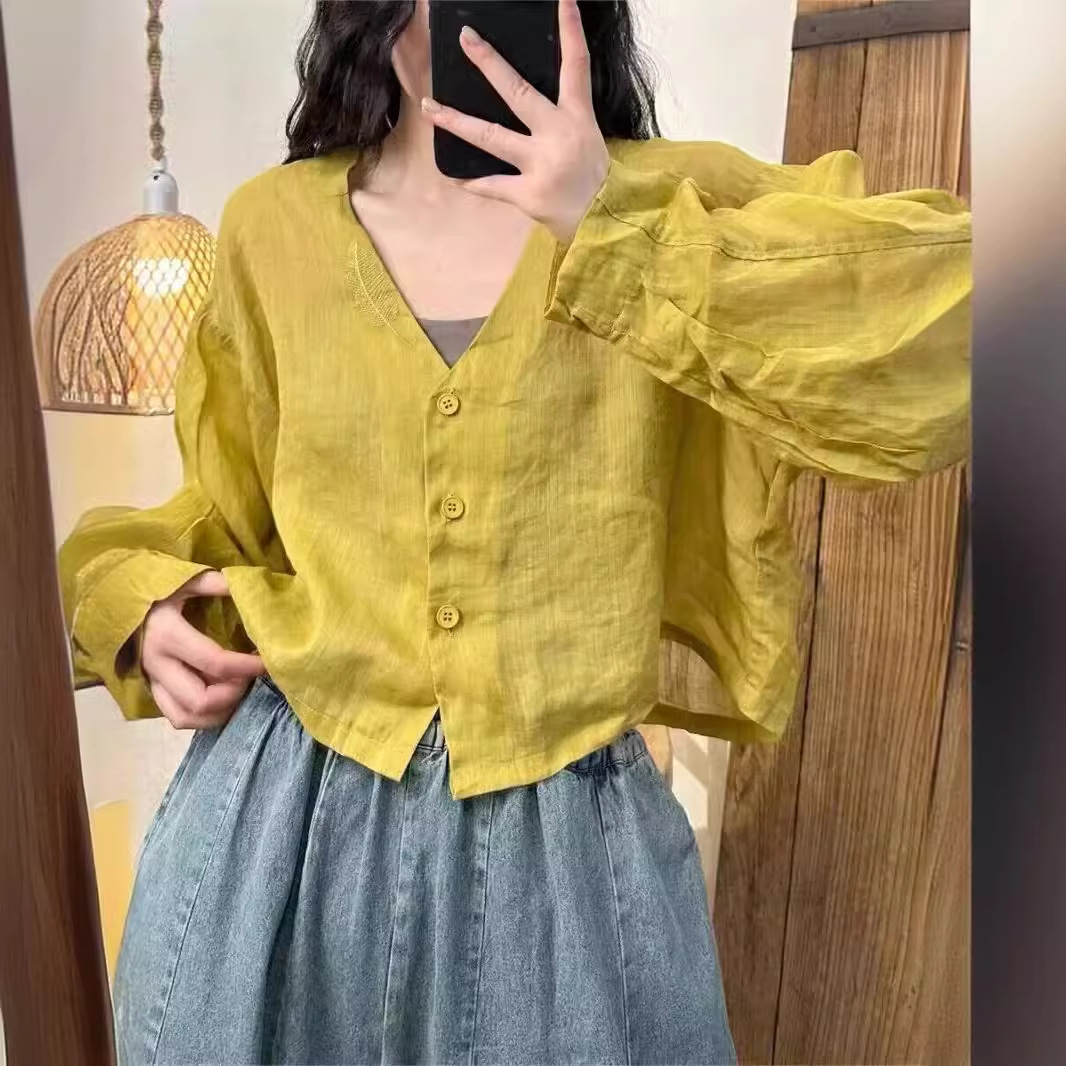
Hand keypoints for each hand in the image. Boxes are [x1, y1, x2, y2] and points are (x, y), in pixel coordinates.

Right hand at [142, 570, 265, 729]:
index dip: (248, 667)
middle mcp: (157, 664)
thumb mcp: (182, 579)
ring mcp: (152, 681)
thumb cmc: (156, 590)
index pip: (215, 663)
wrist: (113, 602)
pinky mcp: (152, 690)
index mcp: (167, 635)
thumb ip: (214, 583)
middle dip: (233, 694)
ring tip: (237, 689)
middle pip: (200, 701)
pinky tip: (222, 698)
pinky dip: (204, 715)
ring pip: (186, 717)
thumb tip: (248, 585)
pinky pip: (178, 716)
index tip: (268, 662)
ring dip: (218, 711)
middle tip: (250, 677)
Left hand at [420, 0, 609, 243]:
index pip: (576, 66)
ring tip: (430, 107)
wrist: (606, 225)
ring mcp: (540, 164)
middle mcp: (557, 136)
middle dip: (490, 64)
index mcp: (578, 119)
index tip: (563, 0)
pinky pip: (491, 186)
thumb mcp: (590, 142)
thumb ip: (564, 121)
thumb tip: (529, 106)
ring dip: (456, 121)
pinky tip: (454, 176)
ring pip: (490, 136)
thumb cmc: (597, 183)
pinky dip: (472, 182)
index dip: (570, 31)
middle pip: (518, 92)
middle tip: (466, 40)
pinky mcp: (527, 194)